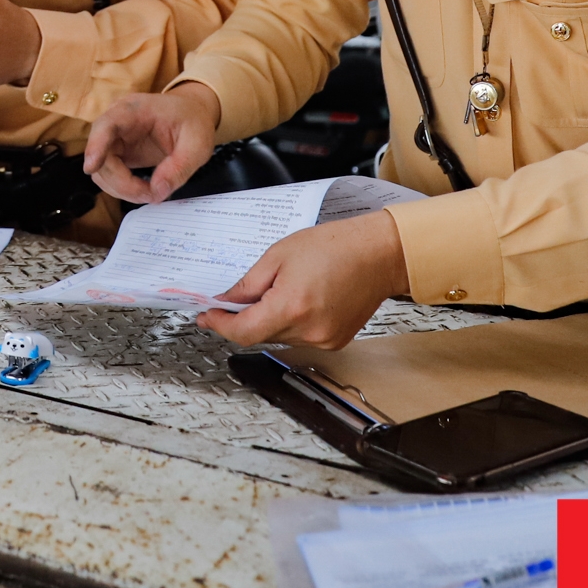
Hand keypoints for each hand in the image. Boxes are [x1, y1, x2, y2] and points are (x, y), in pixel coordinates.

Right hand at [83, 84, 220, 203]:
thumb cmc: (193, 121)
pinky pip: (108, 173)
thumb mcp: (198, 144)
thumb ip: (180, 167)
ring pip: (101, 168)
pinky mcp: (117, 152)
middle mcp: (117, 121)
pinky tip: (143, 190)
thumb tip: (157, 191)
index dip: (95, 145)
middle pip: (100, 154)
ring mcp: (114, 137)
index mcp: (135, 109)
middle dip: (120, 181)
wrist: (191, 112)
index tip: (91, 167)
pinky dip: (122, 187)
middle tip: (150, 195)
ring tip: (151, 194)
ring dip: (121, 188)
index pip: (106, 124)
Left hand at [196, 212, 409, 350]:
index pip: (242, 332)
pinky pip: (300, 337)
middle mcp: (308, 330)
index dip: (220, 325)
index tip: (208, 316)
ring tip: (278, 290)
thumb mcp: (279, 255)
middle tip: (235, 298)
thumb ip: (248, 284)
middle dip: (243, 318)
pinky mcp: (335, 341)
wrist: (379, 254)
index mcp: (290, 307)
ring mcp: (323, 340)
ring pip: (278, 337)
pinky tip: (298, 300)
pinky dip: (290, 323)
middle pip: (259, 335)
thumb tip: (227, 301)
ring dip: (268, 320)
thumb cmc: (336, 246)